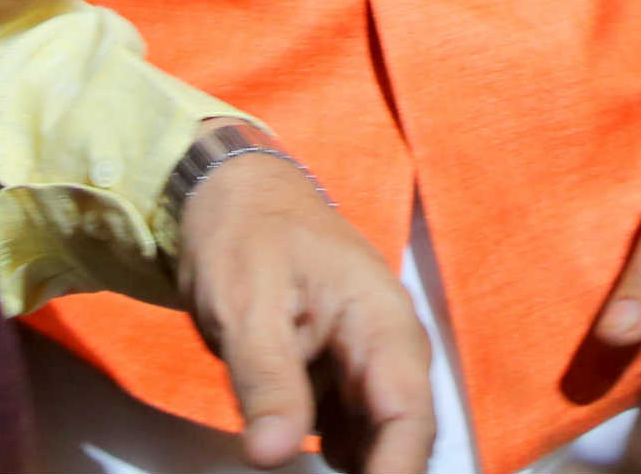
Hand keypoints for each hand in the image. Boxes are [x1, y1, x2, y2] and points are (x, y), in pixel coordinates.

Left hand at [178, 151, 438, 473]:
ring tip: (294, 464)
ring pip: (378, 440)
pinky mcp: (340, 377)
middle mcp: (388, 349)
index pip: (409, 416)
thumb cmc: (244, 234)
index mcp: (381, 322)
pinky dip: (336, 456)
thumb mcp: (245, 305)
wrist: (231, 194)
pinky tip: (288, 448)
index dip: (396, 473)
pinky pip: (350, 432)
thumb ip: (266, 380)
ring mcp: (366, 365)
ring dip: (359, 468)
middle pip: (401, 436)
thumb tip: (273, 455)